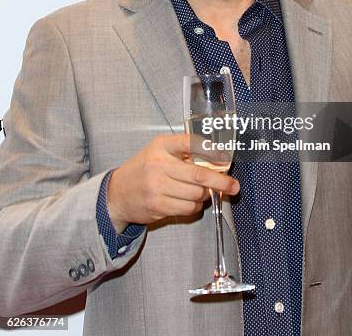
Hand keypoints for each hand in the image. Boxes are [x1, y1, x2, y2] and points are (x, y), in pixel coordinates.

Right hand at [106, 133, 239, 232]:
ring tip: (202, 192)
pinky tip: (190, 200)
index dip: (211, 150)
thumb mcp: (159, 150)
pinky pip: (188, 208)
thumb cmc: (144, 168)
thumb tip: (215, 159)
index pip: (189, 143)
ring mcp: (157, 187)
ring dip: (205, 195)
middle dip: (221, 182)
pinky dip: (195, 206)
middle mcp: (159, 165)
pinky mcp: (158, 206)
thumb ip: (183, 151)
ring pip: (196, 194)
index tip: (225, 157)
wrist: (118, 193)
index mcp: (161, 146)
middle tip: (233, 186)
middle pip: (198, 175)